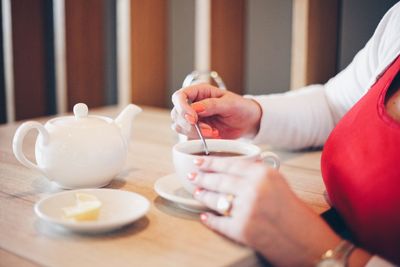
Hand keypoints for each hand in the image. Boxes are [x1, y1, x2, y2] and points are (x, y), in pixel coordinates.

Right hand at [171, 84, 261, 138]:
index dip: (182, 107)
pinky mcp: (195, 130)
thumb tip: (195, 108)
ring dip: (194, 132)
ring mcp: (192, 118)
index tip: (193, 118)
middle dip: (190, 124)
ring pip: (179, 126)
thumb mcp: (230, 103)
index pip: (179, 96)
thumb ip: (212, 104)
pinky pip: (187, 136)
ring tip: (213, 132)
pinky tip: (213, 135)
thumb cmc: (240, 107)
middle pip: (177, 113)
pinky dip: (198, 138)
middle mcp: (192, 103)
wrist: (247, 122)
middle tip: (209, 129)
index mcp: (199, 91)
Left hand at [188, 158, 340, 265]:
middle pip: (219, 180)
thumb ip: (256, 172)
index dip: (211, 162)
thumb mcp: (278, 182)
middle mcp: (254, 189)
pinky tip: (204, 216)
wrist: (308, 241)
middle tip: (193, 176)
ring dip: (204, 196)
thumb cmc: (295, 213)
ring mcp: (246, 210)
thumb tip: (230, 167)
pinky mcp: (242, 230)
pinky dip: (210, 219)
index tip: (200, 161)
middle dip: (203, 178)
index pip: (230, 163)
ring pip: (216, 199)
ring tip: (198, 192)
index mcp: (263, 174)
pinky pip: (218, 222)